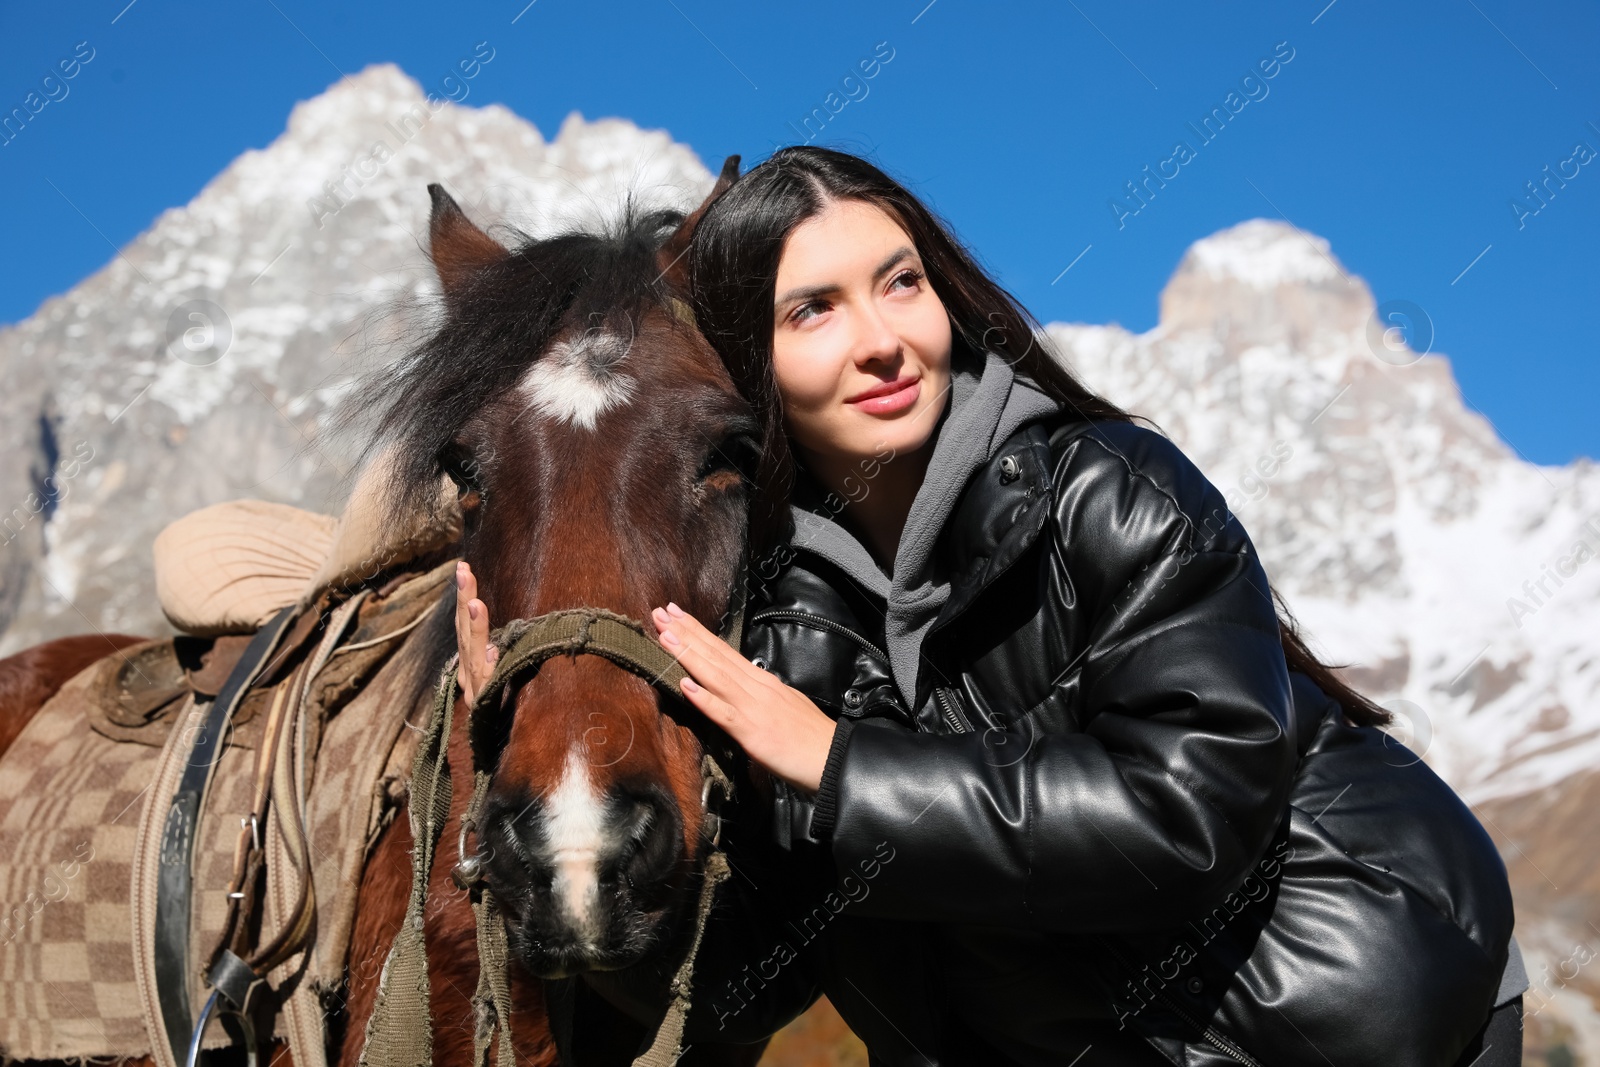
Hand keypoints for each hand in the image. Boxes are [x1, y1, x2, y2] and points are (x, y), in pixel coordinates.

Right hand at [455, 561, 498, 704]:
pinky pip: (486, 681)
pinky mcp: (485, 703)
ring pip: (472, 653)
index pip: (465, 624)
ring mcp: (476, 688)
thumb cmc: (504, 712)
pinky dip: (485, 664)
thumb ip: (491, 656)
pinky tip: (490, 651)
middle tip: (463, 570)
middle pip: (464, 631)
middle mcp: (469, 673)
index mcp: (472, 663)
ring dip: (474, 627)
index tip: (464, 567)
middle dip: (463, 599)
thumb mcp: (497, 678)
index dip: (464, 596)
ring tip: (475, 602)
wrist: (500, 753)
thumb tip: (495, 635)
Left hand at [650, 602, 836, 793]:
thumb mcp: (785, 702)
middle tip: (661, 612)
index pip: (725, 651)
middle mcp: (756, 687)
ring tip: (665, 637)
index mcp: (762, 681)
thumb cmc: (810, 736)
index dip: (699, 632)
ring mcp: (753, 708)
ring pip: (715, 677)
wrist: (833, 757)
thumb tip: (744, 685)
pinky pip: (723, 714)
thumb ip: (762, 692)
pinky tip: (685, 685)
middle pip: (716, 656)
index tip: (677, 615)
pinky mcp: (752, 733)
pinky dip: (704, 699)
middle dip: (686, 634)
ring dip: (688, 656)